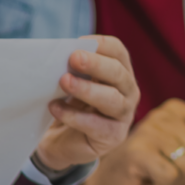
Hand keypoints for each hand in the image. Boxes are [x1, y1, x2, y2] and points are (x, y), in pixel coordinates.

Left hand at [35, 36, 139, 172]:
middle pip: (118, 73)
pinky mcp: (114, 136)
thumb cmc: (68, 105)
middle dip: (96, 64)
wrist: (60, 142)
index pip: (118, 52)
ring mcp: (124, 115)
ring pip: (112, 99)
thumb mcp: (70, 83)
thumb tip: (57, 56)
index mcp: (119, 72)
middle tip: (74, 58)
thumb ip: (70, 70)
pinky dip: (74, 116)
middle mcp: (128, 91)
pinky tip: (56, 108)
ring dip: (87, 89)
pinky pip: (97, 125)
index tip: (78, 42)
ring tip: (64, 81)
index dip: (101, 45)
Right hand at [78, 97, 184, 184]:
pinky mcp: (138, 151)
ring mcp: (150, 130)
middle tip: (170, 178)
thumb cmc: (145, 173)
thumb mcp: (184, 165)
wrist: (106, 184)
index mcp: (178, 111)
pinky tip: (146, 183)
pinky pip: (169, 178)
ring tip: (156, 179)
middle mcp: (164, 115)